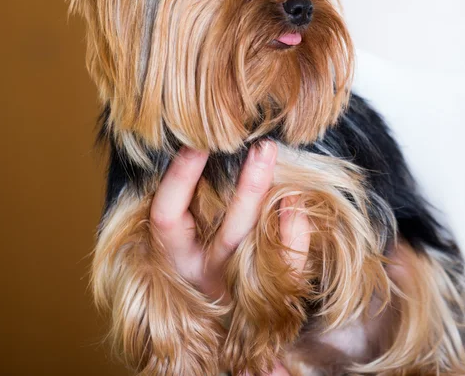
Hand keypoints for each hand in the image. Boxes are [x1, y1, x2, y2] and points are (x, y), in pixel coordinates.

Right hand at [150, 141, 310, 374]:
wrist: (221, 323)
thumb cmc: (194, 248)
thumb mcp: (178, 227)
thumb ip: (184, 193)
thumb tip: (203, 151)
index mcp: (173, 253)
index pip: (167, 213)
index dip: (179, 177)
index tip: (197, 141)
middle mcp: (203, 271)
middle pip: (227, 232)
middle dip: (247, 187)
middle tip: (263, 147)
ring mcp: (235, 285)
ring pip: (255, 247)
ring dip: (271, 203)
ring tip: (283, 167)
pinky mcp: (263, 293)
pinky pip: (285, 268)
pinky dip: (295, 234)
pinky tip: (297, 202)